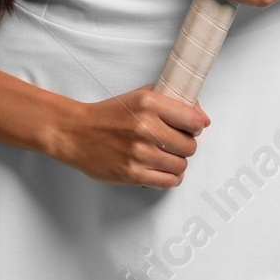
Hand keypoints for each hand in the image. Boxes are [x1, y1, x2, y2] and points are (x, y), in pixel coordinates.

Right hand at [54, 86, 208, 187]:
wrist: (75, 133)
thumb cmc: (107, 115)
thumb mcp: (140, 97)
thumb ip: (172, 101)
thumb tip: (203, 117)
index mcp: (149, 104)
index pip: (193, 121)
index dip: (195, 126)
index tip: (189, 128)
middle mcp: (145, 127)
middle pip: (190, 146)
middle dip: (185, 146)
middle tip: (174, 144)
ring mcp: (139, 152)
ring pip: (181, 165)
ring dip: (176, 163)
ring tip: (165, 157)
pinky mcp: (132, 173)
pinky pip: (168, 181)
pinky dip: (170, 178)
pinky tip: (161, 169)